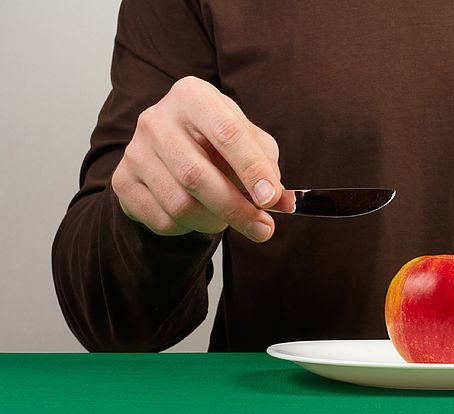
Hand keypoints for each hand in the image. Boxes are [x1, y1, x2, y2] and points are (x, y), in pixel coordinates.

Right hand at [111, 76, 286, 241]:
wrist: (171, 149)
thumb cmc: (218, 142)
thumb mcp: (249, 142)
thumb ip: (268, 167)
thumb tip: (282, 201)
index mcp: (193, 96)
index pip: (227, 134)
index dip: (252, 169)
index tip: (271, 199)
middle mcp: (157, 119)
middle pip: (197, 175)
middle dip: (237, 209)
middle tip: (264, 229)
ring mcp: (135, 150)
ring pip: (180, 204)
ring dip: (215, 221)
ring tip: (229, 217)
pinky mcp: (123, 181)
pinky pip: (164, 219)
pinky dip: (190, 228)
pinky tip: (199, 215)